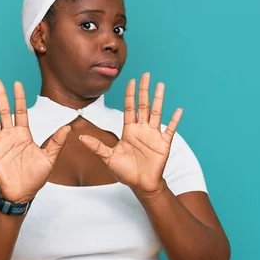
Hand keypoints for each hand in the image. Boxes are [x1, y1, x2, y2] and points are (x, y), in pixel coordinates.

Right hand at [0, 79, 70, 202]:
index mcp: (23, 134)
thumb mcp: (49, 158)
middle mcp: (9, 136)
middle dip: (0, 96)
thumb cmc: (36, 176)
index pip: (20, 111)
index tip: (17, 83)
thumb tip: (68, 127)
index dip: (19, 98)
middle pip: (3, 112)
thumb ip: (56, 142)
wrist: (23, 193)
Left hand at [79, 72, 181, 193]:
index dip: (130, 94)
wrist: (140, 185)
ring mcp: (153, 135)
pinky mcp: (163, 144)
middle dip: (144, 90)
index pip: (129, 108)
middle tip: (145, 75)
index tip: (131, 80)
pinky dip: (175, 120)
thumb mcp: (108, 158)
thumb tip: (80, 138)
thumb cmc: (125, 172)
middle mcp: (142, 129)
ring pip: (156, 113)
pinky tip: (179, 110)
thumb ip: (96, 147)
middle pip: (143, 105)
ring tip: (161, 85)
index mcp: (129, 130)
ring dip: (159, 99)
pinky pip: (170, 129)